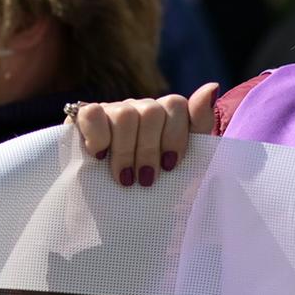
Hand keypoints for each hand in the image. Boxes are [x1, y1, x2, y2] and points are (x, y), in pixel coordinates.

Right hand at [72, 83, 218, 186]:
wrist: (108, 208)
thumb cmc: (153, 188)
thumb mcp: (184, 165)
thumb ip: (198, 126)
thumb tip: (212, 85)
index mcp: (164, 117)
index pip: (175, 104)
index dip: (175, 136)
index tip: (169, 166)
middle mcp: (138, 108)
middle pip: (151, 111)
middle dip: (149, 150)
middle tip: (145, 180)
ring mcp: (111, 110)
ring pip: (125, 115)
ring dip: (125, 152)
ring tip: (124, 178)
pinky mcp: (82, 116)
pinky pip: (92, 113)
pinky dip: (99, 137)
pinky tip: (99, 156)